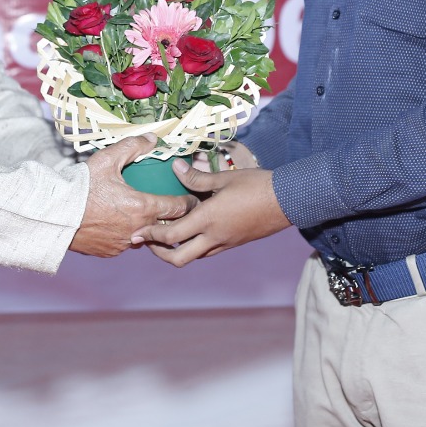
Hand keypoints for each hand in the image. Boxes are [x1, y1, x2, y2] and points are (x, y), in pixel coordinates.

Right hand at [68, 135, 193, 257]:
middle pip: (168, 226)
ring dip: (150, 227)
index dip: (189, 202)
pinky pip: (128, 244)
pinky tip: (122, 223)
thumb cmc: (81, 187)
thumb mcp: (107, 160)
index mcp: (142, 207)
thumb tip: (153, 139)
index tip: (194, 198)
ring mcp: (124, 244)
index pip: (179, 208)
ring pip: (147, 236)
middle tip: (177, 208)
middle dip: (175, 218)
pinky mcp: (111, 252)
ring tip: (148, 214)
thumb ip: (132, 147)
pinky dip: (130, 234)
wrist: (54, 214)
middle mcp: (138, 229)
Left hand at [135, 160, 290, 266]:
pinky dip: (193, 247)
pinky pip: (207, 252)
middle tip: (147, 241)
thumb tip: (175, 168)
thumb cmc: (256, 185)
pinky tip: (189, 232)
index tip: (138, 231)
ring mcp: (225, 243)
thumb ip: (196, 177)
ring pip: (193, 257)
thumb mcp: (223, 178)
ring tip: (165, 236)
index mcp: (208, 219)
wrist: (288, 201)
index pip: (171, 235)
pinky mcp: (233, 244)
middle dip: (158, 253)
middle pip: (178, 258)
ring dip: (176, 250)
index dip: (151, 235)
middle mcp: (214, 237)